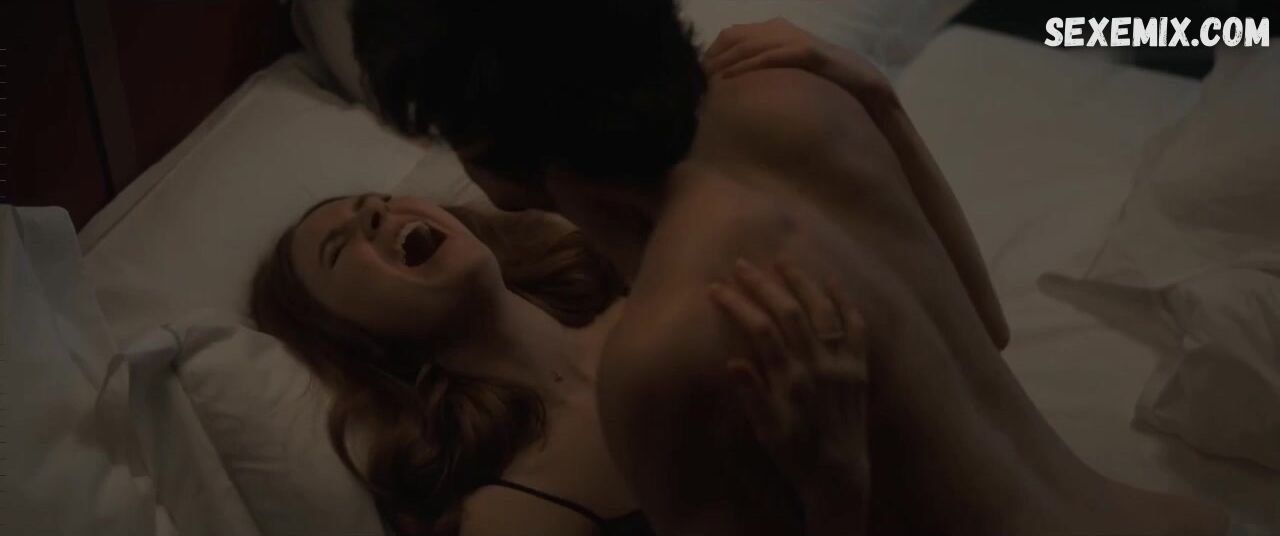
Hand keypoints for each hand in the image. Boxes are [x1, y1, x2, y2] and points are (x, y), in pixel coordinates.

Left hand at [703, 18, 892, 104]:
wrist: (861, 80)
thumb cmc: (819, 80)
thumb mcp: (785, 70)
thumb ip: (762, 68)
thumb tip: (732, 82)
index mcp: (774, 30)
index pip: (731, 35)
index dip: (710, 52)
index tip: (695, 73)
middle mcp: (781, 29)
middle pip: (734, 38)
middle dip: (711, 58)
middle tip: (694, 79)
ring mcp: (794, 39)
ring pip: (748, 45)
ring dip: (723, 62)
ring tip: (705, 80)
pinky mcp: (806, 52)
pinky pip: (769, 57)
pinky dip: (747, 67)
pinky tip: (730, 79)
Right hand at [710, 259, 868, 531]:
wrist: (839, 475)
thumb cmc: (795, 454)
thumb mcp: (765, 431)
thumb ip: (752, 394)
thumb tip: (733, 361)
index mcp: (790, 381)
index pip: (760, 330)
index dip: (737, 305)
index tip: (717, 288)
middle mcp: (818, 366)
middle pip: (789, 312)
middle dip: (763, 285)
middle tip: (742, 264)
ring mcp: (842, 365)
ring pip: (822, 311)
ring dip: (802, 283)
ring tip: (782, 261)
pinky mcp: (860, 368)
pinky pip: (856, 327)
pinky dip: (844, 302)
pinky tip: (831, 283)